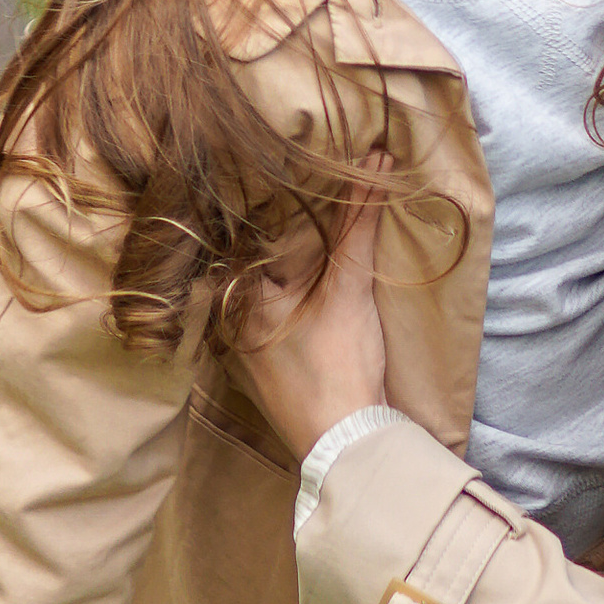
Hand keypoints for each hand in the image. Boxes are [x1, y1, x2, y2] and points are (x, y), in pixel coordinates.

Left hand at [240, 181, 388, 458]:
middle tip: (299, 192)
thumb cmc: (338, 366)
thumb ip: (357, 224)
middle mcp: (230, 324)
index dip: (264, 204)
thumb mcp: (349, 289)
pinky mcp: (266, 371)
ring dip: (285, 271)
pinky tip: (309, 289)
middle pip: (252, 264)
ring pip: (261, 294)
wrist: (347, 444)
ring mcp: (245, 352)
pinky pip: (271, 321)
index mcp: (236, 299)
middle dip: (277, 237)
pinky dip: (289, 301)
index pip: (244, 236)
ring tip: (310, 235)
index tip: (278, 169)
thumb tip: (373, 158)